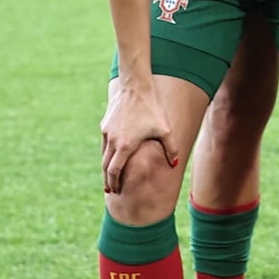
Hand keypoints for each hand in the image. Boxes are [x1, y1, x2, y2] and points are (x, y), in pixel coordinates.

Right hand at [99, 74, 175, 192]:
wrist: (135, 88)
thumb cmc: (153, 109)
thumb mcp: (165, 130)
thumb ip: (170, 149)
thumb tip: (174, 165)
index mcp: (125, 146)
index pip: (114, 171)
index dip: (113, 183)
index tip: (114, 191)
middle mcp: (112, 141)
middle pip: (105, 166)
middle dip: (107, 179)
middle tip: (110, 189)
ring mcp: (107, 132)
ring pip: (104, 154)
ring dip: (106, 166)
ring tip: (110, 175)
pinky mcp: (106, 124)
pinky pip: (105, 143)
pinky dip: (107, 153)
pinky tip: (112, 155)